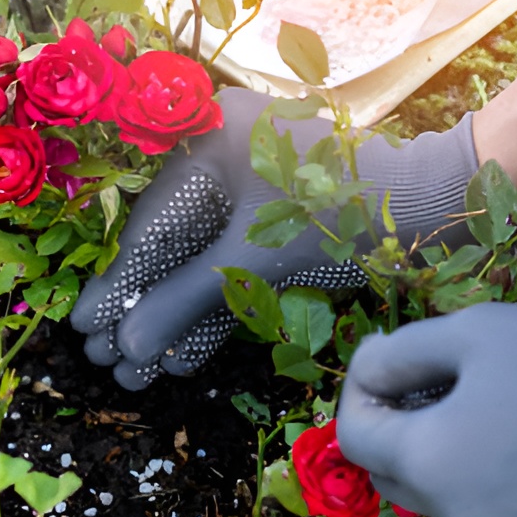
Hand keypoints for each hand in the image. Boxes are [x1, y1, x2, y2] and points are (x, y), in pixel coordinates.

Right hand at [69, 87, 478, 389]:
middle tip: (103, 360)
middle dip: (141, 311)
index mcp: (209, 140)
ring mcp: (250, 199)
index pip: (150, 224)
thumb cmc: (338, 211)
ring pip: (198, 268)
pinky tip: (181, 359)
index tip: (86, 327)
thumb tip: (127, 347)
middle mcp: (223, 164)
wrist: (431, 208)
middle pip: (168, 249)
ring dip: (172, 322)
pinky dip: (211, 315)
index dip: (120, 284)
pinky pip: (231, 275)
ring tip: (135, 375)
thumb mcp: (252, 257)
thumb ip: (186, 300)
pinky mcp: (275, 231)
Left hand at [335, 302, 516, 516]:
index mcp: (425, 459)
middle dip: (391, 426)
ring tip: (481, 402)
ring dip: (438, 450)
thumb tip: (365, 370)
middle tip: (426, 379)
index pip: (353, 436)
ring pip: (438, 492)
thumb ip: (398, 354)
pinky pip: (489, 507)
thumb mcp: (471, 333)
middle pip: (388, 471)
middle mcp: (451, 511)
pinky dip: (486, 474)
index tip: (381, 361)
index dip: (357, 393)